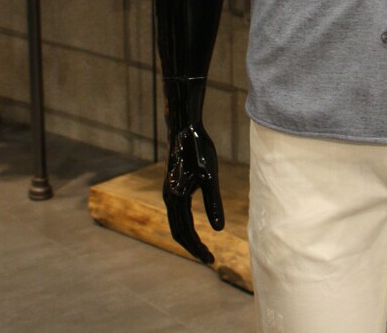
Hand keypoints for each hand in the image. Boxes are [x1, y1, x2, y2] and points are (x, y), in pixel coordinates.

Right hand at [163, 123, 224, 264]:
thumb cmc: (198, 149)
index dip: (197, 249)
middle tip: (209, 259)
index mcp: (176, 198)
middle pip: (178, 232)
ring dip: (188, 238)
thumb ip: (213, 203)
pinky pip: (176, 213)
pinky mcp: (171, 185)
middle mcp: (168, 198)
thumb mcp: (210, 176)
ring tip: (203, 248)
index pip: (184, 233)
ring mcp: (168, 191)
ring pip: (175, 223)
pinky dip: (184, 225)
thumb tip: (219, 230)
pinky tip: (195, 227)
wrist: (183, 127)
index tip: (211, 260)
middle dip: (192, 247)